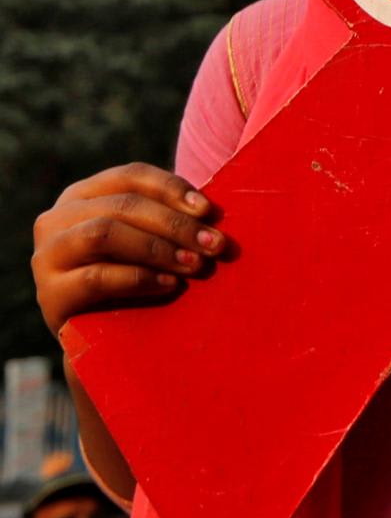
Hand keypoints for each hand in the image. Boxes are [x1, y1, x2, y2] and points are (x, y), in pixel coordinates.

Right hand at [32, 164, 226, 336]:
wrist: (105, 341)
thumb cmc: (137, 281)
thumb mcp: (148, 241)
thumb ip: (168, 219)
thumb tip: (211, 212)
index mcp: (82, 196)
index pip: (130, 176)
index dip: (172, 188)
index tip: (208, 210)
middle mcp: (56, 219)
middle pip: (123, 205)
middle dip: (176, 224)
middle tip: (215, 244)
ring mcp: (47, 256)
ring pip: (104, 233)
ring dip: (158, 247)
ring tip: (195, 265)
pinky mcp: (50, 293)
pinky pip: (97, 277)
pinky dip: (140, 278)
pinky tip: (170, 284)